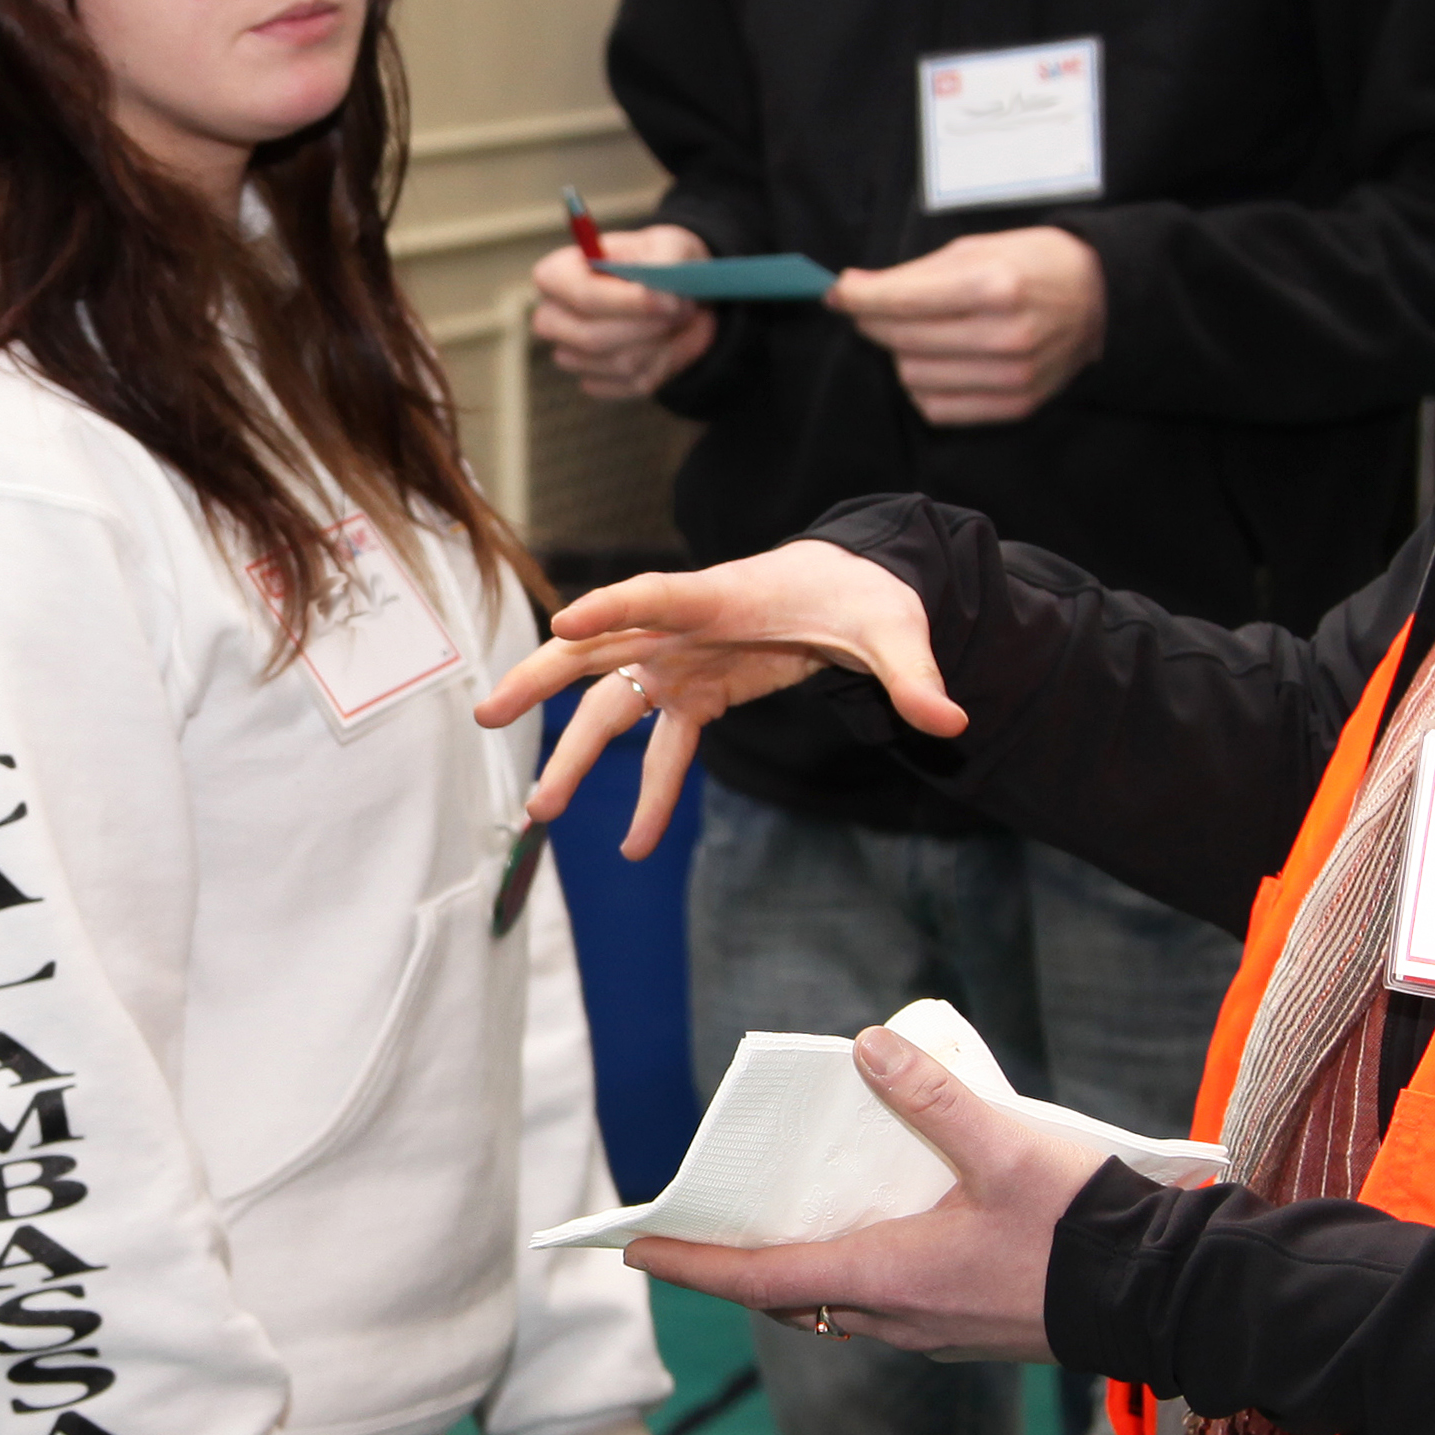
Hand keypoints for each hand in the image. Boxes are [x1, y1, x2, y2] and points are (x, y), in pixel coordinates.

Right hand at [472, 538, 962, 855]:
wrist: (849, 587)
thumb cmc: (865, 594)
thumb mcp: (896, 628)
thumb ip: (915, 675)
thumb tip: (948, 721)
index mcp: (722, 598)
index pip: (658, 596)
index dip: (612, 608)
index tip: (565, 624)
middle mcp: (682, 629)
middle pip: (595, 651)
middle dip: (538, 682)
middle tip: (485, 715)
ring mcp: (680, 662)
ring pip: (608, 707)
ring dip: (572, 758)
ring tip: (540, 814)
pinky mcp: (696, 693)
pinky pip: (660, 749)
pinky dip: (647, 796)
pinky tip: (635, 847)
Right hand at [528, 225, 714, 399]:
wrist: (671, 294)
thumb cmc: (660, 261)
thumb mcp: (669, 244)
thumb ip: (666, 260)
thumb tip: (663, 298)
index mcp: (557, 274)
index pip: (581, 295)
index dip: (627, 302)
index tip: (669, 301)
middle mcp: (552, 317)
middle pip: (592, 338)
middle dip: (648, 327)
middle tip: (684, 309)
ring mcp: (570, 354)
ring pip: (621, 363)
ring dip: (665, 342)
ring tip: (683, 318)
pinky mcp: (595, 381)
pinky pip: (635, 383)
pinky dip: (667, 362)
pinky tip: (674, 339)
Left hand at [626, 1023, 1113, 1359]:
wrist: (1169, 1297)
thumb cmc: (1085, 1228)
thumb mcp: (1007, 1147)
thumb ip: (933, 1097)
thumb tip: (867, 1046)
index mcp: (888, 1277)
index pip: (761, 1278)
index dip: (695, 1263)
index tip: (638, 1250)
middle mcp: (899, 1318)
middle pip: (790, 1298)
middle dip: (734, 1270)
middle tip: (690, 1237)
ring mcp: (934, 1333)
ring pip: (838, 1307)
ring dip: (794, 1274)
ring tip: (766, 1229)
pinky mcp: (967, 1332)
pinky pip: (884, 1307)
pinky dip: (849, 1274)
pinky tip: (866, 1234)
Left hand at [827, 227, 1105, 425]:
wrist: (1100, 299)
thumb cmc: (1034, 264)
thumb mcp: (977, 249)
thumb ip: (913, 273)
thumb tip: (851, 289)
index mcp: (996, 286)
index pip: (903, 301)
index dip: (858, 297)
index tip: (837, 293)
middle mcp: (1005, 336)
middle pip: (902, 341)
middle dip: (875, 321)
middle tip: (875, 307)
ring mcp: (1012, 376)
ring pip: (913, 377)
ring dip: (900, 354)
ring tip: (917, 332)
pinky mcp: (1015, 405)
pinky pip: (938, 409)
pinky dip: (924, 387)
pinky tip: (936, 362)